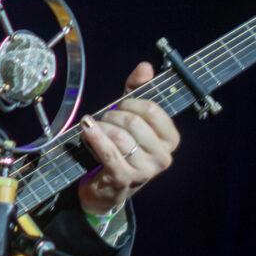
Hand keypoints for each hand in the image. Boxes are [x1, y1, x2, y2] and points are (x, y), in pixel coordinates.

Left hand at [78, 62, 179, 213]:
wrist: (107, 188)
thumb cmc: (122, 148)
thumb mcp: (131, 117)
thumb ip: (138, 90)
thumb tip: (145, 67)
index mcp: (170, 140)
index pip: (153, 110)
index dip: (131, 103)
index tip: (120, 105)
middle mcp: (163, 157)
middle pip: (134, 121)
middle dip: (113, 116)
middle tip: (104, 120)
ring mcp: (145, 171)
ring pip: (119, 136)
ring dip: (101, 128)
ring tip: (94, 129)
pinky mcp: (123, 178)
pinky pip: (108, 151)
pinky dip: (94, 137)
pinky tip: (86, 129)